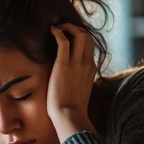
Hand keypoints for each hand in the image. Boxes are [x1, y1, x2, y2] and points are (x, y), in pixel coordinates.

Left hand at [47, 23, 96, 140]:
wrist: (69, 116)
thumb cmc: (72, 108)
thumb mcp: (82, 90)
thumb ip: (81, 80)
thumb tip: (73, 79)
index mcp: (92, 68)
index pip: (90, 45)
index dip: (80, 37)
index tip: (70, 35)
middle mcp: (87, 63)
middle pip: (87, 36)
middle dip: (75, 28)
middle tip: (63, 29)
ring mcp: (76, 63)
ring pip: (79, 34)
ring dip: (68, 27)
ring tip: (57, 28)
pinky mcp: (63, 65)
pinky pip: (63, 41)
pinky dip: (58, 32)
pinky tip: (52, 31)